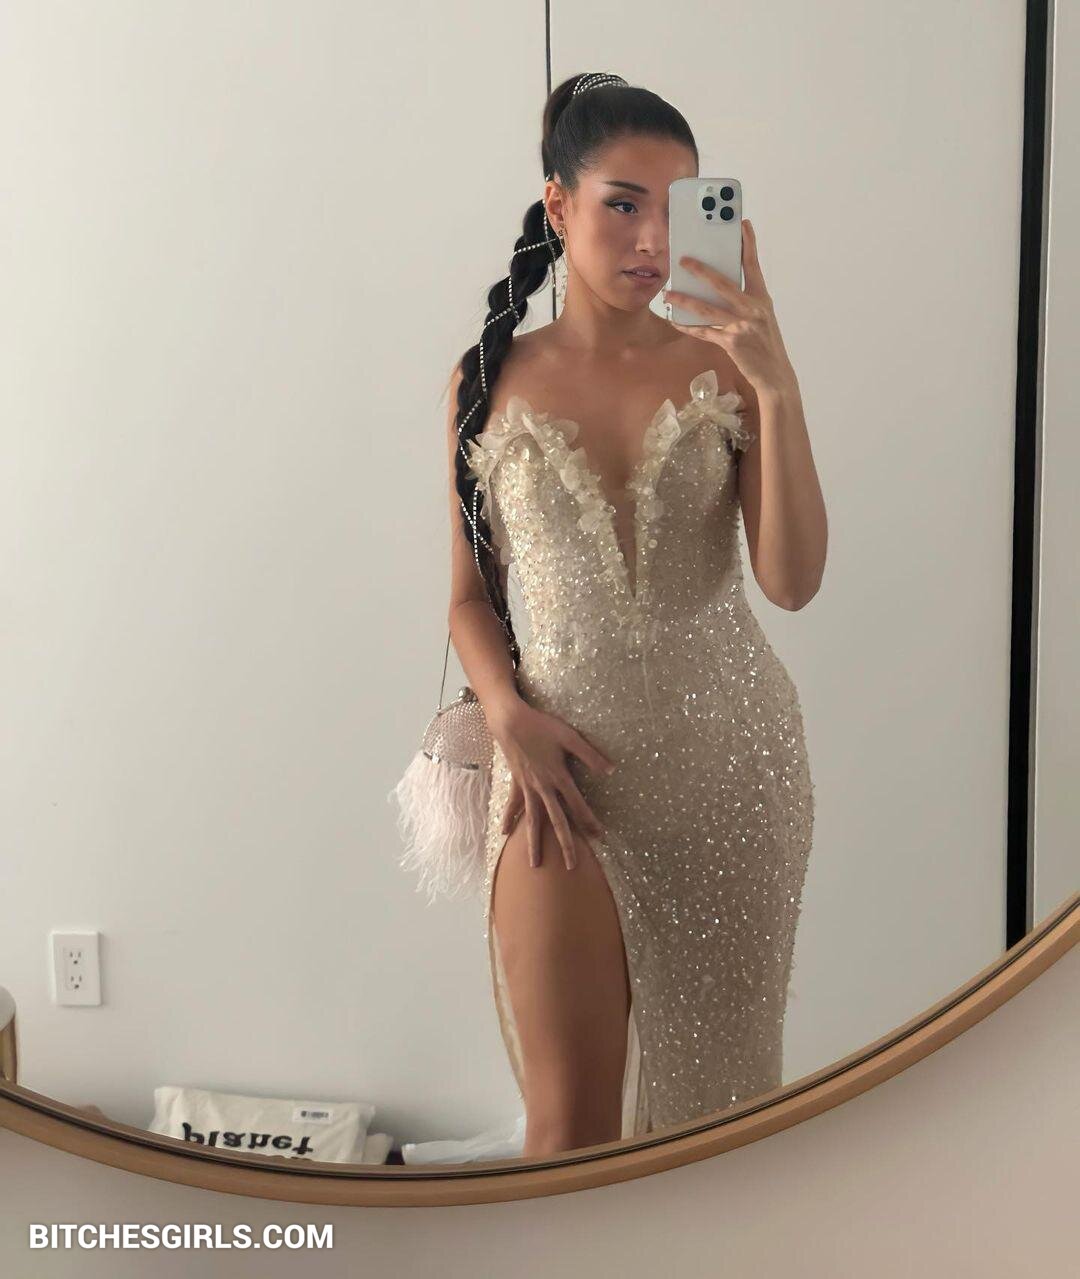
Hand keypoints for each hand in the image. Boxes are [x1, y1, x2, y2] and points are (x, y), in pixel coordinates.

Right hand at [488, 698, 614, 870]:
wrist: (510, 721)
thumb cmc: (542, 726)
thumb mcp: (570, 737)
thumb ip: (590, 755)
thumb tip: (611, 770)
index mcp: (559, 777)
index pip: (577, 805)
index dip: (589, 821)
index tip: (599, 837)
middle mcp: (543, 788)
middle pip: (556, 821)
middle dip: (566, 844)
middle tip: (572, 866)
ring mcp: (527, 788)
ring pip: (532, 821)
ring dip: (534, 843)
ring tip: (534, 864)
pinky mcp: (516, 783)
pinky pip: (513, 806)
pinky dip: (510, 819)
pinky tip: (506, 833)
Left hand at [663, 219, 796, 394]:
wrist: (775, 374)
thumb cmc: (766, 345)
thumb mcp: (762, 318)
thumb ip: (746, 302)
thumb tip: (721, 289)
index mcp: (762, 299)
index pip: (754, 266)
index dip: (748, 244)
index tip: (742, 224)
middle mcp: (753, 309)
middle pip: (724, 283)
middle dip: (702, 270)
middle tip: (684, 259)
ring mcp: (742, 326)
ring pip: (707, 308)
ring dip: (685, 299)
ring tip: (668, 293)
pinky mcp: (731, 343)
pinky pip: (704, 332)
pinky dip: (688, 326)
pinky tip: (675, 320)